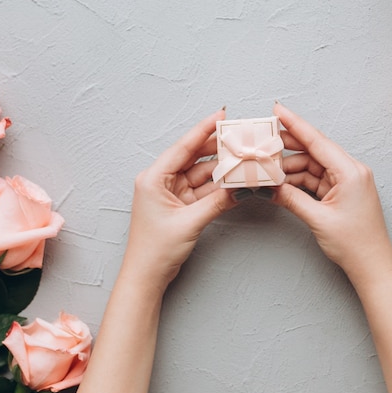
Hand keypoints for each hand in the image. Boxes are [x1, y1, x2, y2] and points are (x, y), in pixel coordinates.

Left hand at [121, 109, 237, 293]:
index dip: (203, 130)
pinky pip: (203, 189)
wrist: (147, 276)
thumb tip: (241, 188)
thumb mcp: (190, 222)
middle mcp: (161, 180)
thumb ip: (217, 202)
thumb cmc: (155, 250)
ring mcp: (172, 192)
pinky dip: (219, 186)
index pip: (183, 147)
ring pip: (201, 173)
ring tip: (244, 159)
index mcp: (153, 178)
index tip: (221, 116)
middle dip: (217, 148)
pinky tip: (235, 180)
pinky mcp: (181, 204)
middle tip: (240, 137)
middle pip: (193, 157)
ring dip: (221, 169)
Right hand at [272, 103, 391, 285]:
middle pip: (313, 151)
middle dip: (287, 147)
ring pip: (311, 166)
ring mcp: (346, 181)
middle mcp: (350, 171)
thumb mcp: (318, 219)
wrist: (372, 266)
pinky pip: (315, 179)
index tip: (277, 111)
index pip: (317, 141)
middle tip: (263, 143)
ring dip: (289, 169)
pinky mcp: (340, 192)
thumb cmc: (355, 244)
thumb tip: (269, 186)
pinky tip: (280, 183)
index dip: (295, 124)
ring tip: (267, 171)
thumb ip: (291, 198)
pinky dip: (297, 182)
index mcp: (351, 171)